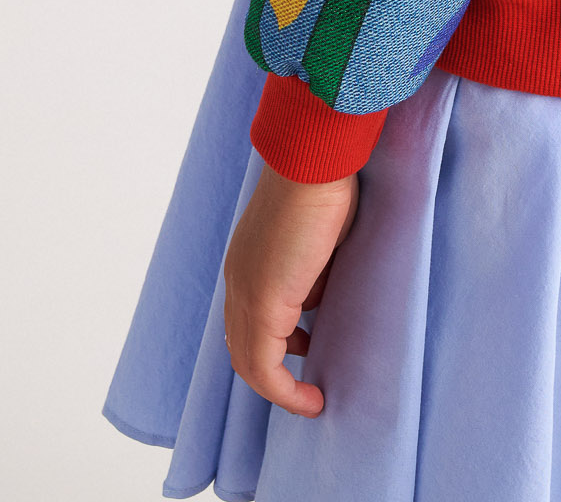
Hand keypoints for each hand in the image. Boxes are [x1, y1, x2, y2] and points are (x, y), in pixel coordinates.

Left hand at [222, 162, 358, 415]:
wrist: (313, 161)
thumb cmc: (323, 184)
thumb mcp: (318, 236)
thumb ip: (311, 268)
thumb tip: (315, 296)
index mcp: (247, 260)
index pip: (247, 317)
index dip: (273, 342)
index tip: (306, 347)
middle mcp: (237, 280)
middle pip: (242, 346)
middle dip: (273, 371)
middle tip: (307, 385)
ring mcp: (245, 294)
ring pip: (249, 362)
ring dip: (278, 386)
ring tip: (310, 398)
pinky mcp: (262, 306)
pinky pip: (265, 368)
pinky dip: (285, 391)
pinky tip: (312, 399)